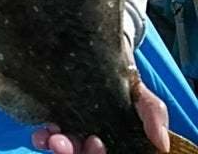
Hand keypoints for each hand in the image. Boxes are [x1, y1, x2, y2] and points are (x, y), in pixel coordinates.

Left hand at [30, 82, 169, 153]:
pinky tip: (41, 132)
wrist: (105, 57)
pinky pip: (46, 136)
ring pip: (63, 150)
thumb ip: (153, 116)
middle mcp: (90, 143)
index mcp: (112, 144)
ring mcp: (72, 133)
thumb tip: (161, 142)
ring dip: (55, 147)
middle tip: (64, 142)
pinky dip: (42, 137)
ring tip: (52, 137)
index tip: (97, 142)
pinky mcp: (56, 119)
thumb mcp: (144, 98)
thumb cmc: (128, 86)